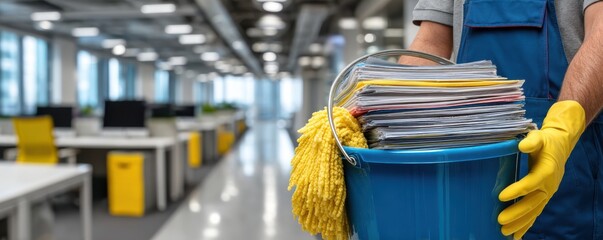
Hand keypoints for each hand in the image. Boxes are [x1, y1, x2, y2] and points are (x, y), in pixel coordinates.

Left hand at [497, 101, 585, 238]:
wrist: (560, 147)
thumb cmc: (546, 142)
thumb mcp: (539, 137)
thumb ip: (532, 141)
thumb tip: (522, 145)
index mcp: (546, 171)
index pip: (531, 183)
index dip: (517, 190)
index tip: (501, 196)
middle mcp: (548, 185)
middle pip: (532, 203)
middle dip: (516, 213)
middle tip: (500, 221)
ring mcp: (546, 193)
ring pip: (534, 211)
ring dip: (520, 223)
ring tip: (505, 232)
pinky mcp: (543, 197)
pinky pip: (536, 213)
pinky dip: (527, 224)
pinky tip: (516, 235)